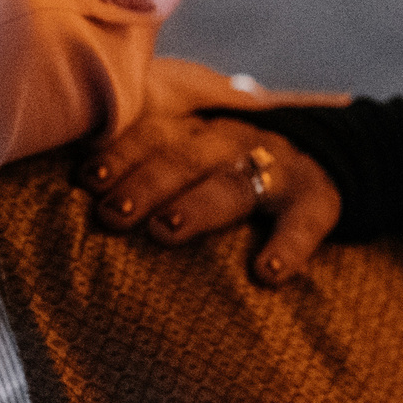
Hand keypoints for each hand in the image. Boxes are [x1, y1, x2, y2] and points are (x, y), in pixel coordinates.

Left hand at [80, 111, 340, 284]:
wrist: (328, 154)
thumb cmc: (232, 166)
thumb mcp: (194, 150)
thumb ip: (146, 162)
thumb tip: (74, 189)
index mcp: (195, 128)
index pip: (153, 131)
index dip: (119, 153)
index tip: (85, 180)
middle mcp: (231, 139)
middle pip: (183, 156)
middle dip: (145, 183)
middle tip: (110, 215)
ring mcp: (276, 165)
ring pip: (232, 185)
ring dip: (197, 207)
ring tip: (166, 231)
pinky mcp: (316, 198)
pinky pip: (302, 223)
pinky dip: (287, 247)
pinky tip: (267, 274)